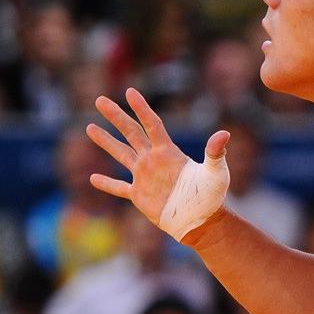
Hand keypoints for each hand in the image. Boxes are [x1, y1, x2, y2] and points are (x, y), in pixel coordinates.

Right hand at [85, 88, 230, 240]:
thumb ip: (216, 152)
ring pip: (121, 154)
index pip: (152, 124)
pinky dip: (107, 183)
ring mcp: (145, 176)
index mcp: (168, 152)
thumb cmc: (211, 196)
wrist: (200, 221)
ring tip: (90, 127)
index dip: (141, 108)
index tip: (130, 92)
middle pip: (131, 132)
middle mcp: (153, 160)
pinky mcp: (139, 195)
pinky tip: (93, 177)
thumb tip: (224, 133)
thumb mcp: (215, 172)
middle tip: (100, 100)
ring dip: (106, 141)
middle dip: (116, 116)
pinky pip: (119, 187)